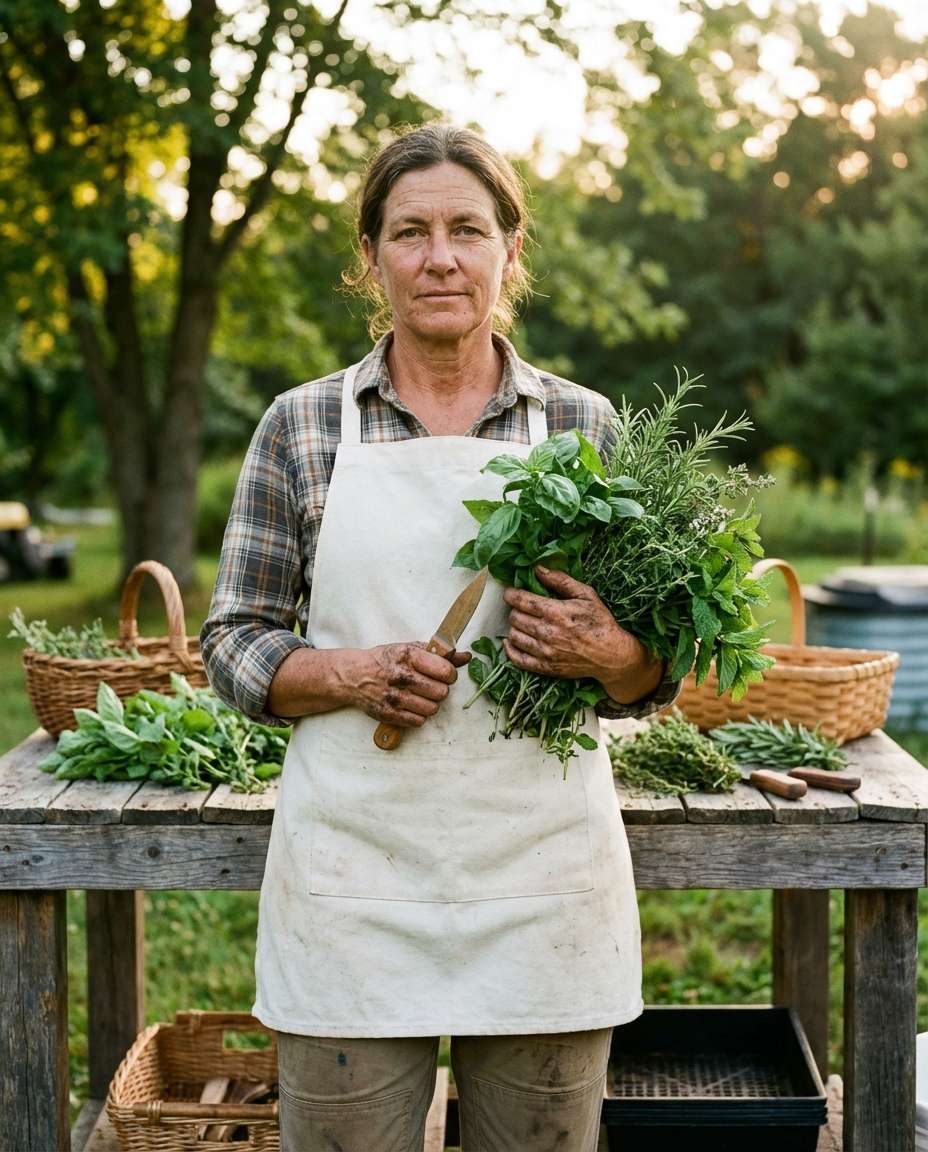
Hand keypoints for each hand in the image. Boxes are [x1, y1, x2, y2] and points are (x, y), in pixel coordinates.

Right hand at [350, 642, 470, 728]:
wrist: (353, 675)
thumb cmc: (385, 660)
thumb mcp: (409, 649)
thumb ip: (439, 653)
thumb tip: (466, 657)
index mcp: (408, 656)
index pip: (445, 671)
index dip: (450, 674)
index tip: (445, 674)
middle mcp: (400, 676)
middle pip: (441, 692)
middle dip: (440, 689)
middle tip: (432, 686)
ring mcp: (393, 697)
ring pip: (431, 709)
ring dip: (430, 704)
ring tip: (421, 696)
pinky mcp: (388, 713)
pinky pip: (418, 721)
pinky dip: (418, 715)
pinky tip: (411, 705)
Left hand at [502, 565, 662, 703]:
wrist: (611, 655)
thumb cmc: (600, 622)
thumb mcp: (586, 595)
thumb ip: (561, 580)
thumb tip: (538, 568)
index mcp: (556, 612)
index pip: (521, 600)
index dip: (511, 594)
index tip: (510, 592)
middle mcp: (547, 632)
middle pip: (515, 618)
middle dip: (515, 610)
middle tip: (522, 608)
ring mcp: (545, 652)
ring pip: (514, 636)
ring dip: (515, 628)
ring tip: (522, 623)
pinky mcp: (545, 667)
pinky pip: (517, 659)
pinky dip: (510, 650)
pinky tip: (512, 642)